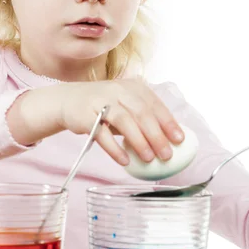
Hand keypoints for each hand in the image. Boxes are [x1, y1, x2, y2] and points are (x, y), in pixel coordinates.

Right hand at [9, 79, 183, 165]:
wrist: (69, 101)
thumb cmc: (105, 106)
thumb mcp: (126, 105)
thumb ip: (145, 118)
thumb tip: (170, 140)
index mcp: (133, 87)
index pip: (155, 104)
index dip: (168, 122)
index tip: (179, 140)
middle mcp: (118, 90)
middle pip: (141, 113)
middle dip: (156, 135)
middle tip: (166, 154)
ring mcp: (100, 101)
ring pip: (124, 121)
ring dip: (138, 141)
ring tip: (148, 158)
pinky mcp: (85, 115)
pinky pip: (102, 133)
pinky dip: (114, 148)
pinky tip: (124, 161)